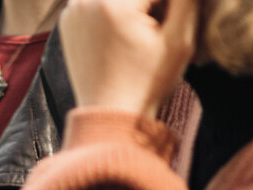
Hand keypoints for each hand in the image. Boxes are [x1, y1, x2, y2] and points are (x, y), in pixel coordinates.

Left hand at [61, 0, 197, 117]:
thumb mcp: (178, 41)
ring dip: (132, 7)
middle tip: (151, 33)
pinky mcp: (67, 20)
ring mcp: (73, 9)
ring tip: (135, 37)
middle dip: (150, 4)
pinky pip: (97, 2)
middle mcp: (86, 0)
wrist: (111, 115)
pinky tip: (119, 39)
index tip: (164, 30)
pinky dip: (112, 11)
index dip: (168, 6)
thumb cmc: (147, 83)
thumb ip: (185, 0)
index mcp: (113, 3)